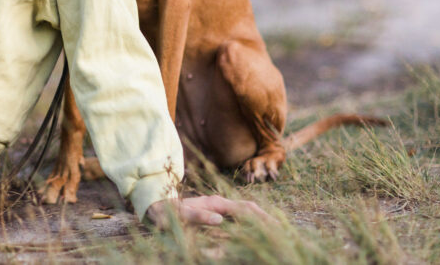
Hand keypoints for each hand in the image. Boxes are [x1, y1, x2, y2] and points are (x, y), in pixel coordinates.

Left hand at [145, 195, 270, 227]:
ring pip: (245, 215)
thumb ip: (198, 216)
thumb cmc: (166, 214)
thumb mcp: (180, 215)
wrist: (155, 208)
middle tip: (284, 232)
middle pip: (250, 210)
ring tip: (276, 234)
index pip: (246, 209)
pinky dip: (249, 226)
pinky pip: (237, 220)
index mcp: (216, 204)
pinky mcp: (216, 216)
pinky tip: (255, 235)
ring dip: (260, 223)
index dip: (262, 217)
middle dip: (267, 220)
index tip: (277, 226)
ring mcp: (219, 210)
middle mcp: (220, 205)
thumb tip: (219, 220)